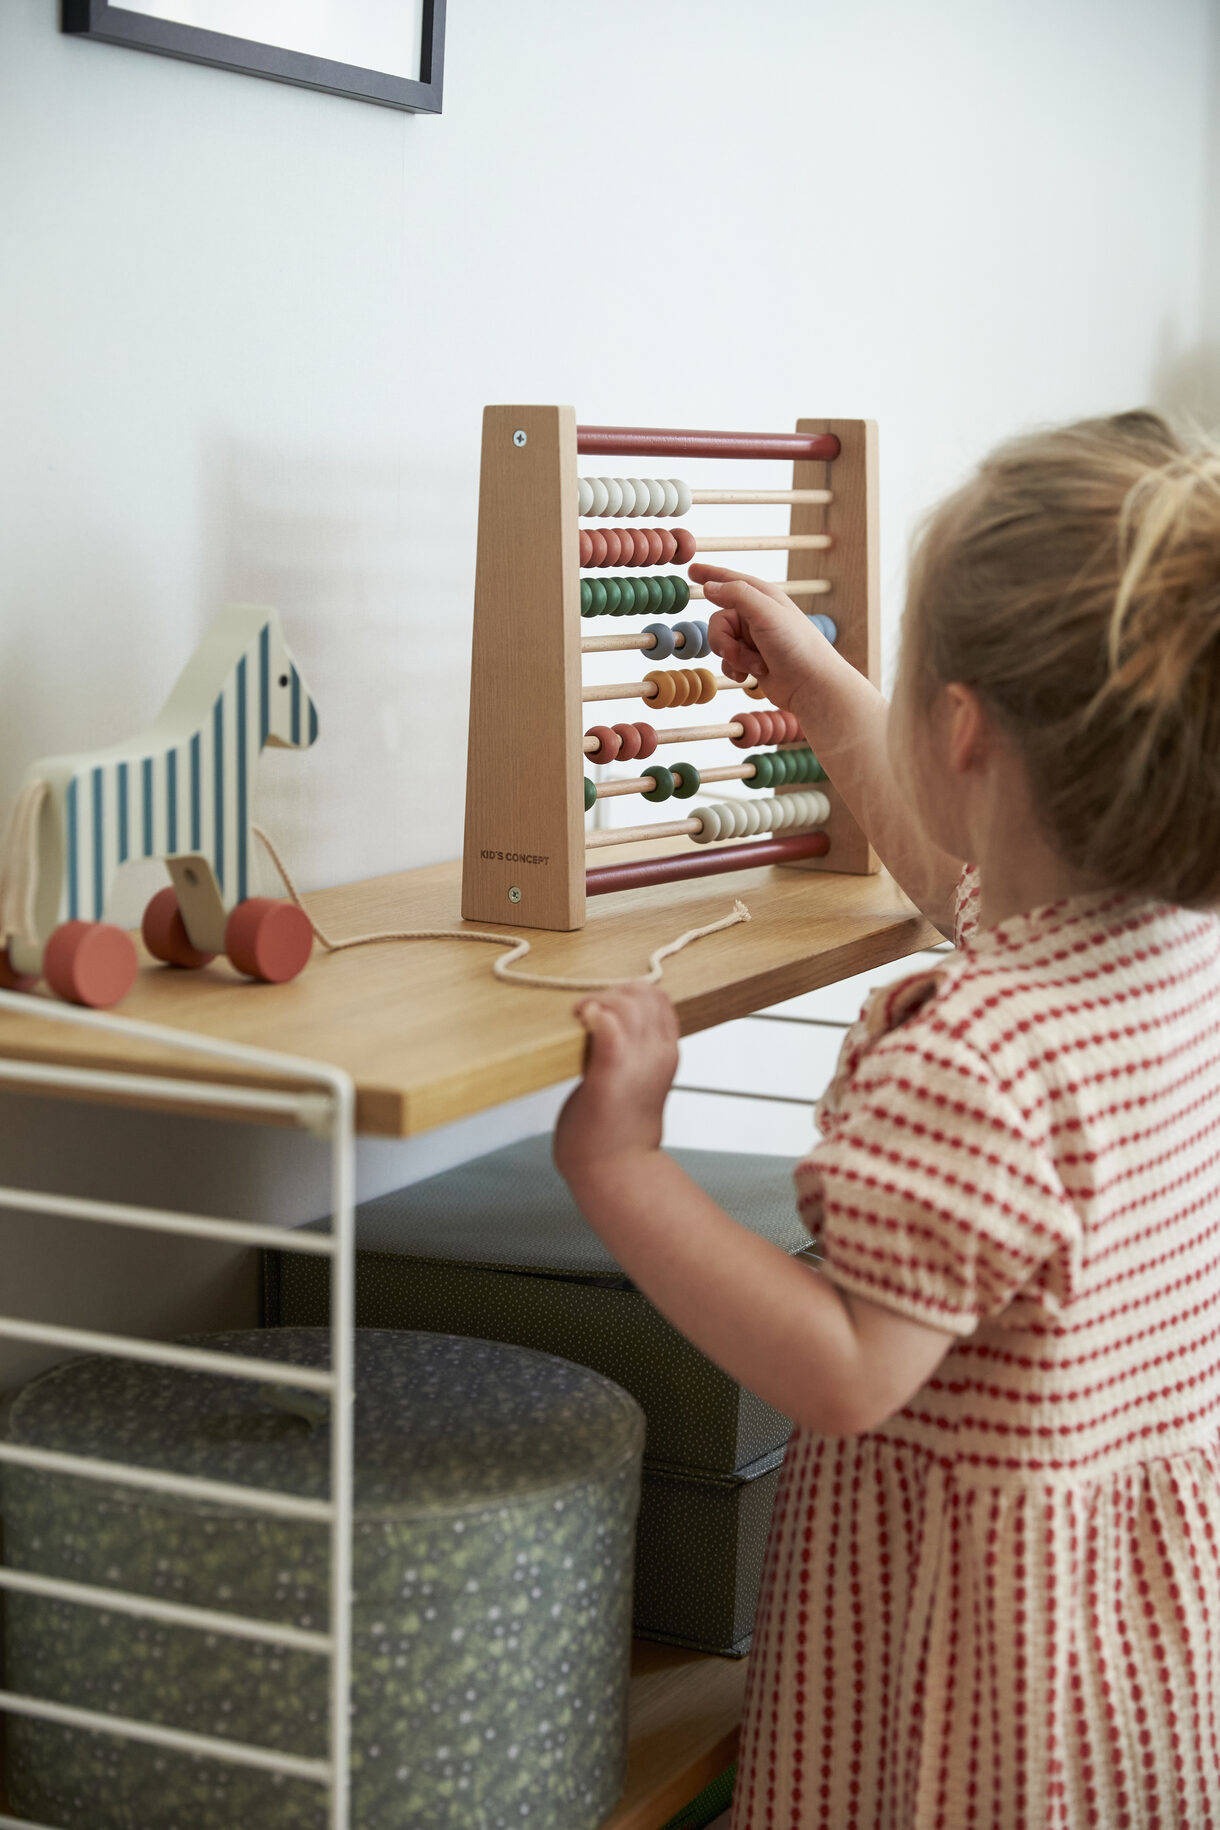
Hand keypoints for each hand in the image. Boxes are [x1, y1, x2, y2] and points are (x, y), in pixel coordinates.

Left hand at [553, 984, 679, 1183]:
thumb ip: (630, 1049)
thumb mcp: (636, 1079)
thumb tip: (607, 1021)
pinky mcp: (610, 1078)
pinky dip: (595, 1017)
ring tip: (579, 1021)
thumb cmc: (617, 1127)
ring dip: (597, 1002)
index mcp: (666, 1052)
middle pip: (643, 993)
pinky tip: (583, 1020)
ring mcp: (637, 1065)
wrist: (617, 1171)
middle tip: (584, 1015)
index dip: (629, 991)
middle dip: (610, 992)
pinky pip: (609, 1031)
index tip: (602, 1008)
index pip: (658, 997)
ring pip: (626, 1004)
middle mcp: (658, 1054)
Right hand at [691, 564, 842, 715]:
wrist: (810, 686)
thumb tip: (709, 587)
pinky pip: (727, 662)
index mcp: (762, 597)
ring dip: (734, 657)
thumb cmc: (795, 645)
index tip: (691, 571)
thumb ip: (737, 594)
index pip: (730, 580)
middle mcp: (756, 615)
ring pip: (720, 643)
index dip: (710, 575)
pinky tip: (752, 675)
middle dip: (724, 641)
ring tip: (756, 666)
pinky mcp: (752, 660)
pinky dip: (735, 669)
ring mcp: (753, 639)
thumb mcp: (766, 612)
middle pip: (718, 621)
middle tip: (736, 652)